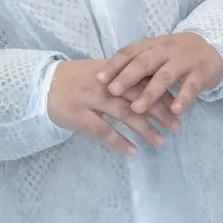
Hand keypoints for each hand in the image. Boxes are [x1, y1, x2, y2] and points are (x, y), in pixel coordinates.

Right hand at [47, 59, 178, 154]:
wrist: (42, 83)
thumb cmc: (76, 80)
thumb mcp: (102, 74)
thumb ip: (124, 79)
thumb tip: (152, 90)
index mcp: (114, 71)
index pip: (144, 80)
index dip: (163, 93)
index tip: (180, 106)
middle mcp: (105, 84)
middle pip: (139, 97)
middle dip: (160, 112)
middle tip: (176, 126)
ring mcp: (91, 99)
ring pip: (124, 113)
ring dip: (144, 129)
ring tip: (160, 141)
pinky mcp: (79, 115)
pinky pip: (103, 130)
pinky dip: (119, 141)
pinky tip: (132, 151)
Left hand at [100, 32, 222, 118]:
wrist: (212, 48)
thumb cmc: (176, 55)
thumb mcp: (156, 54)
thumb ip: (136, 64)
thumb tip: (106, 80)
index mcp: (151, 45)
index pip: (129, 52)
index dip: (114, 65)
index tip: (98, 79)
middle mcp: (166, 50)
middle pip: (144, 62)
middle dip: (127, 77)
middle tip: (113, 91)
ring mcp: (184, 62)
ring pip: (164, 77)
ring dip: (150, 93)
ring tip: (137, 109)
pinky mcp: (201, 74)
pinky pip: (191, 87)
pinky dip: (183, 99)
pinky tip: (175, 111)